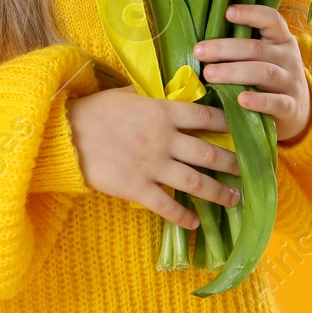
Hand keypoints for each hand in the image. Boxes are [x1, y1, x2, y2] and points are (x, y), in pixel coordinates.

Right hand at [66, 85, 239, 229]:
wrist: (65, 134)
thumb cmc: (94, 110)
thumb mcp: (125, 94)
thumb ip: (149, 94)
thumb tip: (167, 89)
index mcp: (162, 112)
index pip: (204, 116)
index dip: (226, 123)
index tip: (241, 130)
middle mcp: (164, 140)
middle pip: (209, 153)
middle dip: (232, 164)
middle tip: (247, 171)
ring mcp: (152, 166)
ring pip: (196, 182)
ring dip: (218, 192)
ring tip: (233, 199)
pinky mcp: (138, 188)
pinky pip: (168, 206)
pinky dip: (184, 217)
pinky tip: (196, 223)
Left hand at [194, 3, 311, 142]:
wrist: (295, 110)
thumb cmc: (267, 77)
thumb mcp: (262, 57)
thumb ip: (241, 46)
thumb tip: (202, 40)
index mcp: (281, 39)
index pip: (271, 19)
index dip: (251, 13)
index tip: (227, 12)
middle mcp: (288, 58)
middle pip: (256, 48)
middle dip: (224, 49)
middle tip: (199, 52)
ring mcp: (291, 82)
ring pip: (264, 73)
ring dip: (233, 72)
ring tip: (209, 74)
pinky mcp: (290, 107)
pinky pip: (276, 102)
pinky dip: (258, 101)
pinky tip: (241, 100)